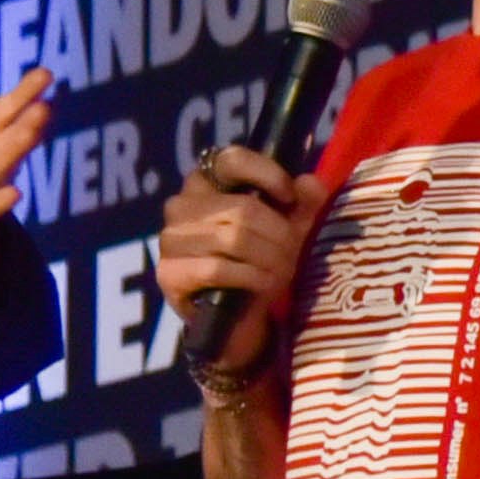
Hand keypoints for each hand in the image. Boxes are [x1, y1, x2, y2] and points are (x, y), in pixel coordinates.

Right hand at [152, 146, 321, 365]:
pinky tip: (264, 285)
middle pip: (243, 208)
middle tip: (294, 252)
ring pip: (233, 238)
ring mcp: (170, 239)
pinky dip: (251, 277)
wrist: (237, 319)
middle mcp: (180, 205)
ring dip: (269, 258)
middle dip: (279, 234)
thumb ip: (303, 202)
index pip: (232, 159)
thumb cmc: (260, 261)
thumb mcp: (290, 228)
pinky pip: (219, 269)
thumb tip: (310, 183)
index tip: (290, 198)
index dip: (268, 175)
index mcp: (205, 183)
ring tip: (283, 271)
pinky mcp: (170, 273)